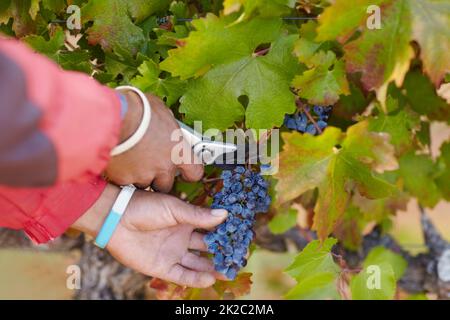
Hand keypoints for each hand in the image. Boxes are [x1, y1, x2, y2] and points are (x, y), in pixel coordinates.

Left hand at [73, 184, 227, 287]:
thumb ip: (199, 215)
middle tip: (239, 257)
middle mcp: (182, 238)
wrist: (117, 219)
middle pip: (207, 248)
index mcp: (186, 221)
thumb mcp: (175, 209)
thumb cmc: (144, 207)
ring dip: (213, 268)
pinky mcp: (162, 267)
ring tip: (229, 271)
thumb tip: (226, 214)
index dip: (225, 232)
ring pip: (197, 264)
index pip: (210, 228)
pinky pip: (182, 275)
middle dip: (222, 253)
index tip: (242, 235)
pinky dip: (196, 278)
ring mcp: (173, 253)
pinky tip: (210, 278)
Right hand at [105, 91, 202, 191]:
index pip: (195, 172)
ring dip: (139, 175)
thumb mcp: (162, 112)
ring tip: (130, 158)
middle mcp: (164, 166)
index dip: (189, 173)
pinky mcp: (124, 179)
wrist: (114, 116)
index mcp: (179, 150)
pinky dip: (122, 173)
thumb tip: (167, 124)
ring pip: (144, 184)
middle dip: (158, 177)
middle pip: (166, 185)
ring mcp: (144, 175)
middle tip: (149, 164)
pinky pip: (124, 181)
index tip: (185, 172)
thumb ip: (168, 125)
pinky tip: (117, 159)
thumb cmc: (139, 108)